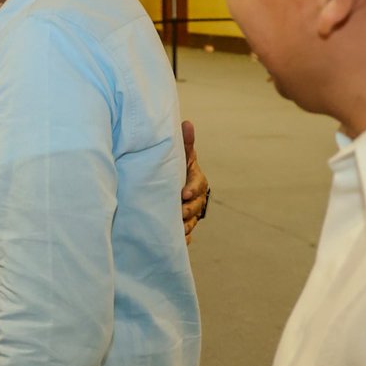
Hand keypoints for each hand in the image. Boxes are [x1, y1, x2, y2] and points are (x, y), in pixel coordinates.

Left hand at [179, 120, 209, 243]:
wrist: (168, 183)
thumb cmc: (175, 165)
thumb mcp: (180, 154)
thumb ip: (185, 142)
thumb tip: (187, 123)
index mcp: (196, 180)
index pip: (198, 185)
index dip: (192, 190)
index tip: (183, 194)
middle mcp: (196, 199)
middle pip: (196, 207)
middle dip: (188, 211)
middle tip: (178, 213)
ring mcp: (190, 214)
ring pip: (191, 223)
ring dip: (184, 227)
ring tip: (176, 230)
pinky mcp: (182, 226)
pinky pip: (184, 236)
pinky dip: (181, 240)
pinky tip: (175, 243)